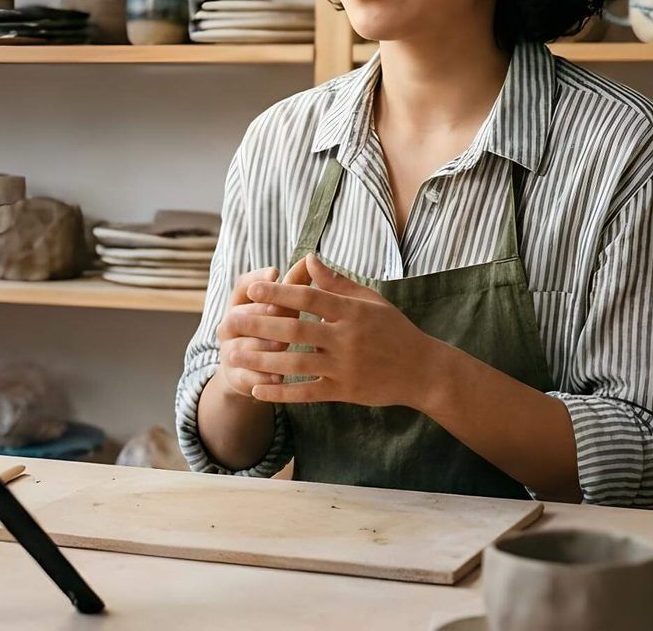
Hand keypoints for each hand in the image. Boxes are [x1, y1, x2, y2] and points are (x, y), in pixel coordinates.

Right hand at [213, 264, 309, 400]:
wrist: (253, 371)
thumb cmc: (276, 328)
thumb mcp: (285, 306)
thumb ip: (296, 285)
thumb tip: (310, 257)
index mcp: (241, 304)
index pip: (242, 285)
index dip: (256, 278)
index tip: (276, 271)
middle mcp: (230, 326)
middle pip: (237, 316)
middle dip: (259, 314)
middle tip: (281, 312)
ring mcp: (230, 352)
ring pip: (240, 347)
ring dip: (260, 346)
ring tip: (283, 347)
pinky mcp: (235, 378)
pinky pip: (245, 377)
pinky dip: (261, 378)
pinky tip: (280, 378)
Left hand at [228, 255, 439, 408]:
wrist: (422, 370)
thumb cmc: (394, 330)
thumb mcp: (370, 300)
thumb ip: (337, 282)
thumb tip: (309, 259)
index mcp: (351, 312)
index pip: (309, 298)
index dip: (279, 293)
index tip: (252, 289)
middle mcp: (346, 338)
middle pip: (295, 330)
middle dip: (259, 325)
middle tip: (229, 322)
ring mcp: (345, 367)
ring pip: (295, 363)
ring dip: (262, 359)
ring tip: (235, 354)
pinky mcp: (345, 391)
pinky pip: (307, 392)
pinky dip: (281, 392)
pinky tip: (258, 390)